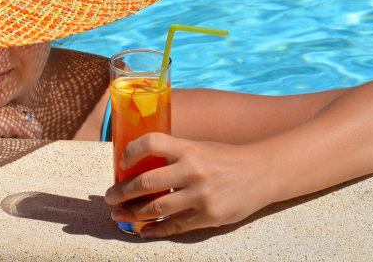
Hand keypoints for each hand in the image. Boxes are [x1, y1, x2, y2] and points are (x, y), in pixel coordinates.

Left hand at [104, 133, 270, 237]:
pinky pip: (176, 226)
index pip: (151, 142)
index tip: (121, 163)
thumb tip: (139, 167)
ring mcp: (202, 195)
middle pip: (147, 182)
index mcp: (188, 148)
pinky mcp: (210, 216)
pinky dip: (156, 230)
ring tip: (120, 215)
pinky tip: (143, 231)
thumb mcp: (200, 147)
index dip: (131, 151)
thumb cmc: (225, 158)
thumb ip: (175, 155)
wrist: (262, 173)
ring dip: (134, 213)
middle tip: (109, 197)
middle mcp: (193, 169)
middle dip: (123, 191)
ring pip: (157, 208)